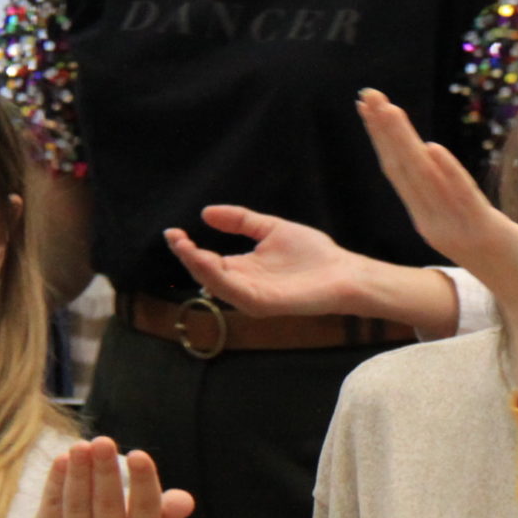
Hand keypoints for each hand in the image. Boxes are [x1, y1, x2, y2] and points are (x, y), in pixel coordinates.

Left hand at [34, 437, 193, 517]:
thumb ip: (173, 514)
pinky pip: (53, 505)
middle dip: (104, 472)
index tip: (138, 454)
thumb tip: (183, 498)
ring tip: (81, 445)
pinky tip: (63, 458)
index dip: (142, 482)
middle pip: (107, 505)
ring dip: (78, 473)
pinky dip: (56, 481)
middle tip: (103, 442)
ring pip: (77, 504)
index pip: (145, 509)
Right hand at [165, 205, 459, 331]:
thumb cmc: (313, 254)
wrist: (344, 272)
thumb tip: (206, 212)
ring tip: (184, 247)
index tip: (173, 231)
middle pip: (206, 274)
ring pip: (215, 285)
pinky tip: (208, 261)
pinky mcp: (264, 304)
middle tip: (174, 237)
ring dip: (197, 266)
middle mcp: (243, 285)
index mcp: (243, 269)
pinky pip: (235, 293)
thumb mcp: (271, 228)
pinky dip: (218, 279)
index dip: (188, 248)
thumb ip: (241, 220)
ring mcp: (252, 297)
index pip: (207, 261)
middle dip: (187, 256)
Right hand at [357, 89, 517, 313]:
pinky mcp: (485, 232)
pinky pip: (462, 198)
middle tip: (367, 94)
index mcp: (430, 218)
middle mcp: (435, 223)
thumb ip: (454, 199)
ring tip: (388, 108)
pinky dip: (447, 173)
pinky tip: (434, 148)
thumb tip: (439, 166)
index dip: (383, 136)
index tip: (368, 104)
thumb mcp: (472, 224)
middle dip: (384, 129)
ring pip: (424, 177)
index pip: (400, 170)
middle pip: (402, 169)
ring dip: (405, 141)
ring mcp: (457, 229)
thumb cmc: (509, 260)